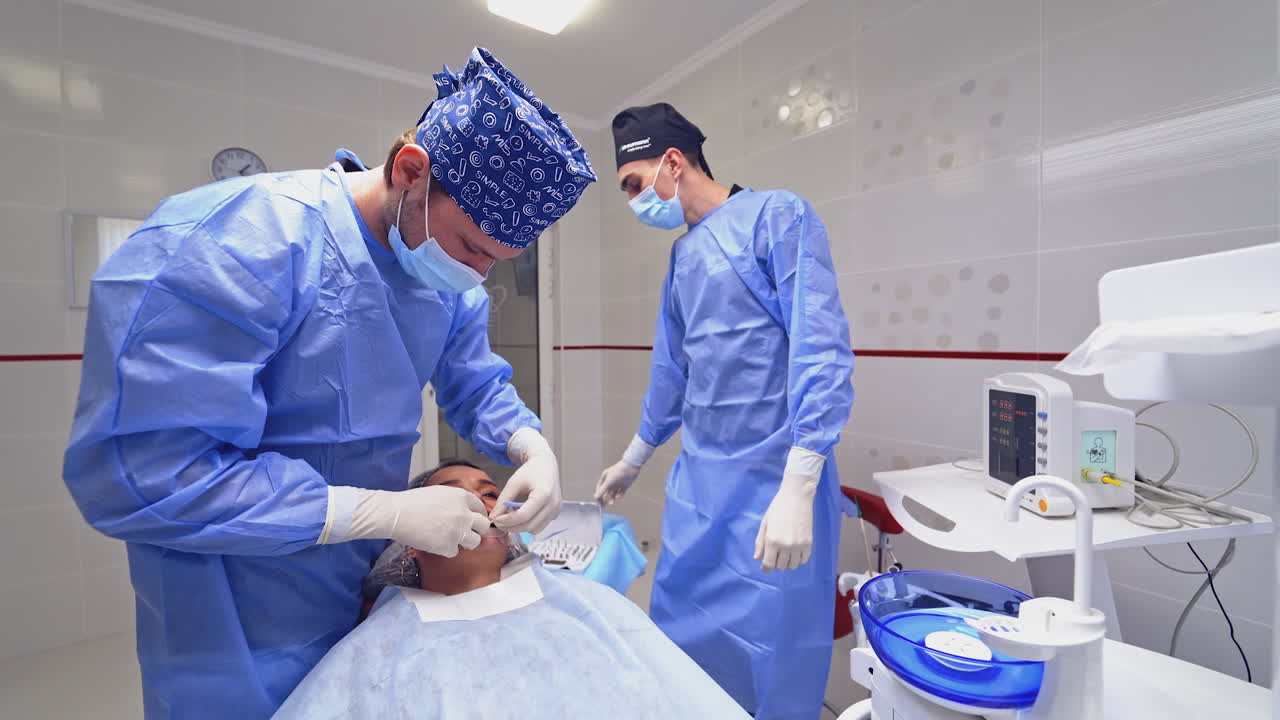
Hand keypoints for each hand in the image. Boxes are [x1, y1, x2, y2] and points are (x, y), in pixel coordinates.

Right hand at [360, 485, 490, 556]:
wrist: (396, 514)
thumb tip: (467, 510)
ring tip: (451, 539)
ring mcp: (457, 531)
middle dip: (477, 530)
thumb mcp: (439, 492)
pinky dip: (446, 550)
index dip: (477, 515)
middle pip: (484, 526)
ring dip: (465, 542)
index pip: (481, 508)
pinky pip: (455, 552)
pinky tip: (435, 543)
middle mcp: (463, 513)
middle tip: (467, 532)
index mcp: (461, 497)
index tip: (473, 521)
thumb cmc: (412, 502)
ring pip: (475, 541)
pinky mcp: (447, 546)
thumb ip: (456, 500)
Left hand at [490, 429, 561, 533]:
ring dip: (520, 528)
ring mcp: (556, 510)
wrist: (546, 464)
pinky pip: (540, 526)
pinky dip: (528, 525)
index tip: (495, 520)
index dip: (507, 521)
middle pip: (530, 526)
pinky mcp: (556, 513)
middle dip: (512, 527)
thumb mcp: (513, 483)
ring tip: (509, 519)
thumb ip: (503, 501)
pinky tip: (520, 516)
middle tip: (498, 523)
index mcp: (544, 494)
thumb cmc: (530, 471)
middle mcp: (554, 504)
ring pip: (535, 530)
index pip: (524, 515)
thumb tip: (493, 518)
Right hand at [594, 460, 641, 505]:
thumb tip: (596, 497)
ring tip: (612, 503)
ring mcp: (618, 483)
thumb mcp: (609, 481)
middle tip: (604, 506)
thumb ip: (602, 490)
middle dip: (605, 499)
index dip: (599, 496)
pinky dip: (619, 495)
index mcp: (605, 478)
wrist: (631, 467)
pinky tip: (618, 496)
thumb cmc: (618, 471)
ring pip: (613, 493)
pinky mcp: (625, 485)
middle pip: (606, 492)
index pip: (600, 489)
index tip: (598, 503)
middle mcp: (611, 481)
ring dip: (612, 498)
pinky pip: (621, 493)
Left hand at [754, 474, 817, 571]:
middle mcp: (786, 545)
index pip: (769, 564)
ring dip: (787, 562)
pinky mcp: (809, 542)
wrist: (797, 497)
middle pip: (781, 566)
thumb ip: (760, 542)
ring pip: (793, 565)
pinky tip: (795, 552)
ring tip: (785, 553)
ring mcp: (799, 545)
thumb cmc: (778, 508)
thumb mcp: (765, 523)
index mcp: (772, 540)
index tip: (765, 567)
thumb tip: (757, 558)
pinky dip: (798, 559)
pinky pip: (804, 560)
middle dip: (776, 563)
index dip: (766, 568)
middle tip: (775, 555)